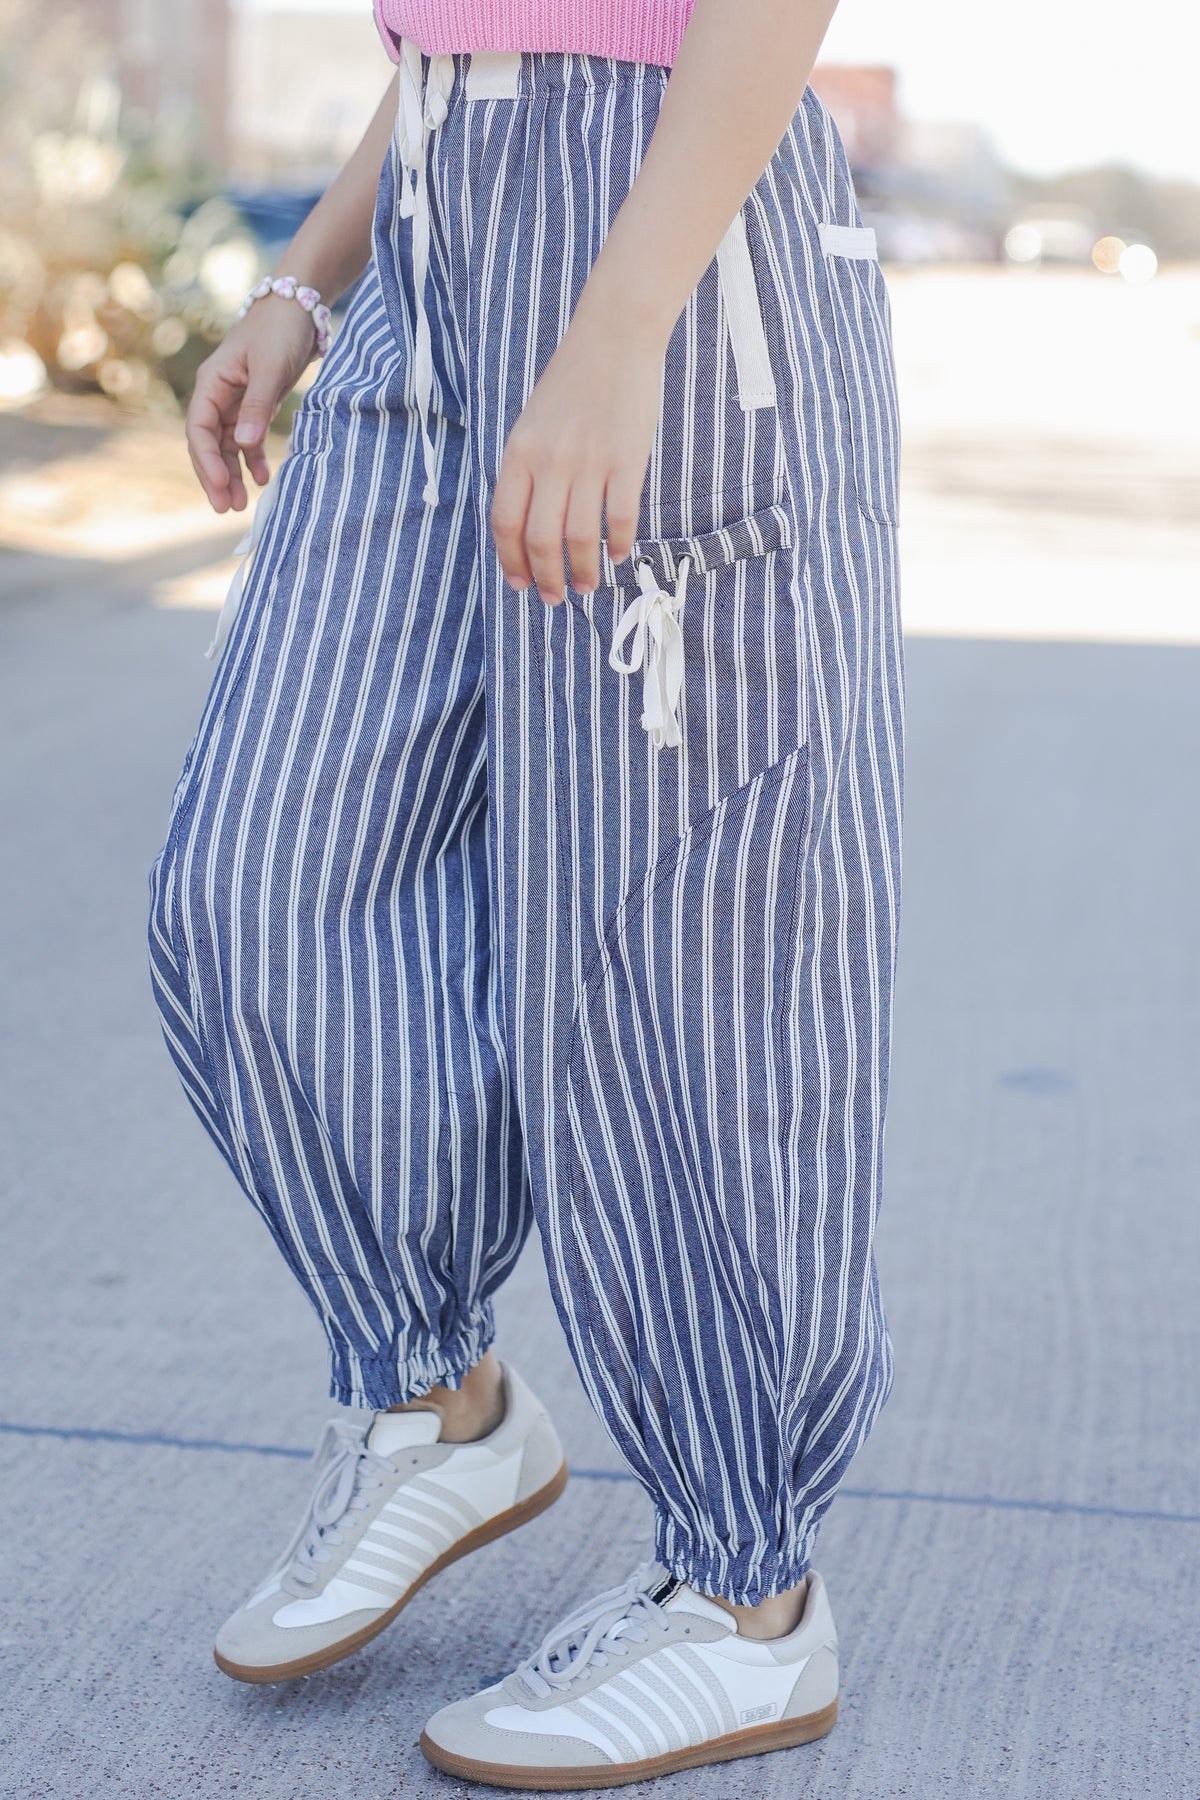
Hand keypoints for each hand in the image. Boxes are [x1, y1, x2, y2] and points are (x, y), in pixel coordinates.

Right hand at [184, 298, 319, 512]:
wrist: (299, 308)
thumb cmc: (280, 331)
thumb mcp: (271, 368)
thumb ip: (257, 406)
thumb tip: (243, 444)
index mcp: (211, 383)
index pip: (198, 430)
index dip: (206, 462)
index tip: (221, 487)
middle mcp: (217, 394)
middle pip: (207, 443)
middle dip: (214, 476)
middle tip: (225, 509)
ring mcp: (234, 401)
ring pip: (226, 446)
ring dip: (231, 474)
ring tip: (241, 504)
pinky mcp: (253, 405)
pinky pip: (246, 439)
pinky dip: (252, 459)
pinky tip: (262, 478)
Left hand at [490, 308, 667, 605]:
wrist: (614, 336)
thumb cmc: (573, 381)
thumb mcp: (533, 423)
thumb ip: (528, 469)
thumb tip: (531, 525)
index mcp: (519, 452)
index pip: (506, 523)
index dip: (511, 561)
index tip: (521, 583)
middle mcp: (549, 461)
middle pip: (541, 539)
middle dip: (546, 578)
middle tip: (555, 597)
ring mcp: (589, 461)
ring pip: (580, 537)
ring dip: (582, 570)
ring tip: (587, 584)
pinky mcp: (627, 459)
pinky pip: (620, 517)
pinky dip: (618, 543)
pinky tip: (618, 554)